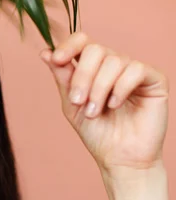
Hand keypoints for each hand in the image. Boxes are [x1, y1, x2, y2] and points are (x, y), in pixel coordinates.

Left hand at [40, 32, 168, 175]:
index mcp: (93, 68)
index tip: (56, 59)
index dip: (68, 46)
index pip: (82, 42)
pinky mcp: (153, 79)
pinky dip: (120, 88)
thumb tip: (45, 53)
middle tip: (78, 102)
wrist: (119, 157)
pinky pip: (135, 70)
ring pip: (113, 61)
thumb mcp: (71, 105)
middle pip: (95, 49)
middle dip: (82, 77)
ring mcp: (134, 71)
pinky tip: (115, 105)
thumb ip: (62, 78)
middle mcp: (113, 65)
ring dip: (99, 89)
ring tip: (95, 112)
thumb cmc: (97, 133)